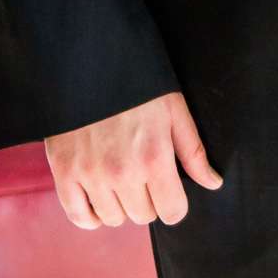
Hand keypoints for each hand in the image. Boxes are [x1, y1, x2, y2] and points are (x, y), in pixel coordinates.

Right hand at [45, 89, 220, 230]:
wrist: (90, 59)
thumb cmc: (138, 82)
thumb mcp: (173, 109)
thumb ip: (193, 151)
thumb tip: (213, 182)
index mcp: (154, 157)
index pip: (173, 212)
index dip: (175, 201)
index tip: (169, 187)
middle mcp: (122, 172)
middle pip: (143, 216)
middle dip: (148, 199)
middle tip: (142, 171)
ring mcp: (90, 174)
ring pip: (113, 219)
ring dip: (120, 205)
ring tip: (120, 176)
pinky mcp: (64, 172)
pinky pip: (79, 217)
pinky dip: (90, 215)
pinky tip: (97, 198)